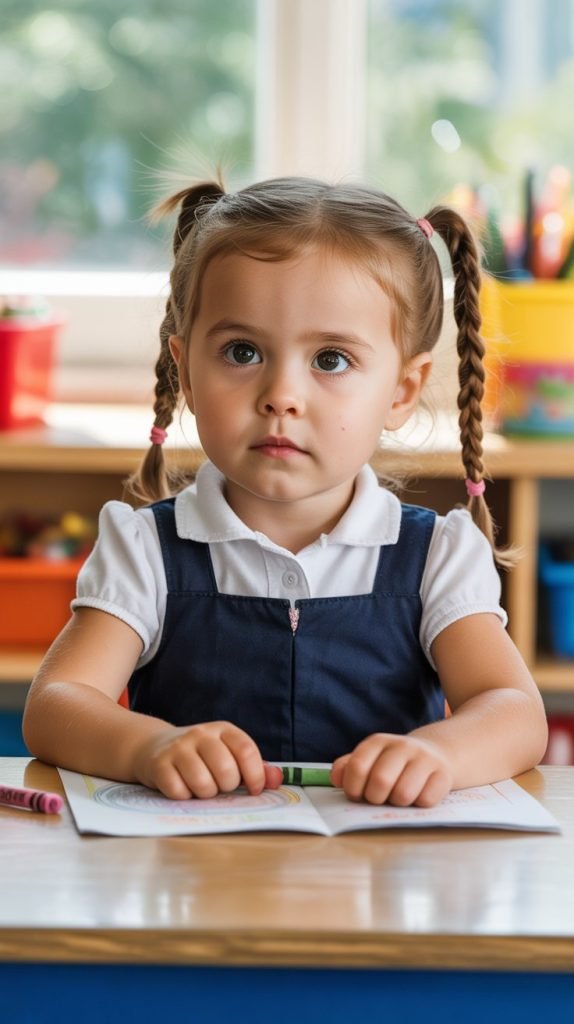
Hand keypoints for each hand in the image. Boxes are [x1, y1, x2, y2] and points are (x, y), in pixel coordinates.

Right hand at [131, 720, 281, 799]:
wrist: (154, 747)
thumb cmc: (200, 756)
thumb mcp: (228, 754)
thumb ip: (254, 768)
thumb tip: (277, 780)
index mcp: (223, 730)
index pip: (246, 750)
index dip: (255, 775)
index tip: (253, 790)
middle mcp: (201, 734)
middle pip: (225, 771)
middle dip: (226, 787)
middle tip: (219, 786)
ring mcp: (178, 747)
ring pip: (203, 784)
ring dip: (205, 795)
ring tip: (200, 787)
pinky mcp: (159, 764)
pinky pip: (179, 792)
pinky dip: (183, 797)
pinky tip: (181, 787)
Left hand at [331, 733, 452, 806]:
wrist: (437, 753)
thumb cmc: (394, 764)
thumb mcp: (370, 760)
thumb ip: (348, 768)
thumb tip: (336, 779)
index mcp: (378, 742)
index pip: (357, 767)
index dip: (353, 788)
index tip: (357, 795)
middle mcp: (402, 746)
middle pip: (380, 782)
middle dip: (375, 799)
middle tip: (379, 799)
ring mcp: (425, 759)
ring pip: (403, 794)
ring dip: (397, 804)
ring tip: (398, 797)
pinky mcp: (443, 774)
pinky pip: (425, 801)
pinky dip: (418, 805)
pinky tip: (418, 796)